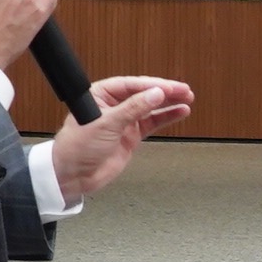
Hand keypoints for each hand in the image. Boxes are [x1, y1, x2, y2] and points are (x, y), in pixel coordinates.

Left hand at [47, 75, 192, 203]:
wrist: (74, 175)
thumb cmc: (77, 147)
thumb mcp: (106, 124)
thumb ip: (133, 109)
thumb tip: (155, 94)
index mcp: (101, 95)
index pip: (131, 85)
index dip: (152, 86)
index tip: (168, 89)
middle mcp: (113, 105)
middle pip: (144, 94)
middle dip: (165, 92)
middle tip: (184, 91)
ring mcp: (123, 121)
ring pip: (151, 107)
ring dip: (168, 103)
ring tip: (187, 98)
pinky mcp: (131, 136)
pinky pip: (152, 123)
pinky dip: (166, 118)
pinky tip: (179, 112)